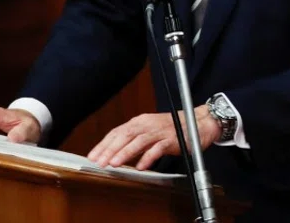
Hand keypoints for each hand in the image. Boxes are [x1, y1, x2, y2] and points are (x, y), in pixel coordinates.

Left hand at [87, 106, 220, 170]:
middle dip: (109, 149)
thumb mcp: (149, 131)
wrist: (197, 122)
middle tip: (99, 162)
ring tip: (114, 163)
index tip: (93, 156)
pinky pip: (158, 149)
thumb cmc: (171, 128)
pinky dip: (148, 157)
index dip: (103, 144)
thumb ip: (133, 140)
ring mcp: (159, 131)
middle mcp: (147, 124)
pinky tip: (141, 166)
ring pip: (138, 141)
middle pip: (124, 136)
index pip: (117, 132)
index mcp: (139, 122)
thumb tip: (115, 152)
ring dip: (125, 153)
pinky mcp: (171, 139)